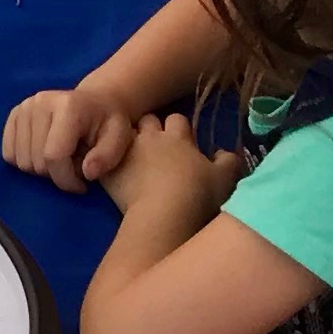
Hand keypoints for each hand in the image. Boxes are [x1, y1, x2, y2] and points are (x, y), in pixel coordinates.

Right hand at [1, 83, 138, 193]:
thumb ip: (107, 157)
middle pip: (35, 161)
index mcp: (68, 107)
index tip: (82, 186)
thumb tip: (87, 173)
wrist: (96, 101)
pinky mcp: (14, 114)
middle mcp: (40, 103)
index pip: (54, 156)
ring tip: (63, 161)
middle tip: (75, 168)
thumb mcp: (120, 139)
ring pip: (20, 161)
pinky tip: (45, 155)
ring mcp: (24, 107)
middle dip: (57, 175)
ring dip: (42, 170)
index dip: (66, 180)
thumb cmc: (109, 123)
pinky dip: (26, 161)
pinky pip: (8, 153)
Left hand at [97, 110, 240, 222]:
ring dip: (130, 143)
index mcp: (177, 138)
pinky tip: (114, 174)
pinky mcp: (109, 170)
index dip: (180, 129)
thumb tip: (224, 153)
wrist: (163, 213)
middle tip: (157, 146)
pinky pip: (104, 159)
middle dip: (152, 128)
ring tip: (135, 158)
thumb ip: (228, 162)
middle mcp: (150, 139)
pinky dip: (109, 163)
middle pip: (149, 121)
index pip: (177, 120)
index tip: (184, 142)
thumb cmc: (197, 193)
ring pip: (125, 136)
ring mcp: (127, 153)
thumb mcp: (224, 178)